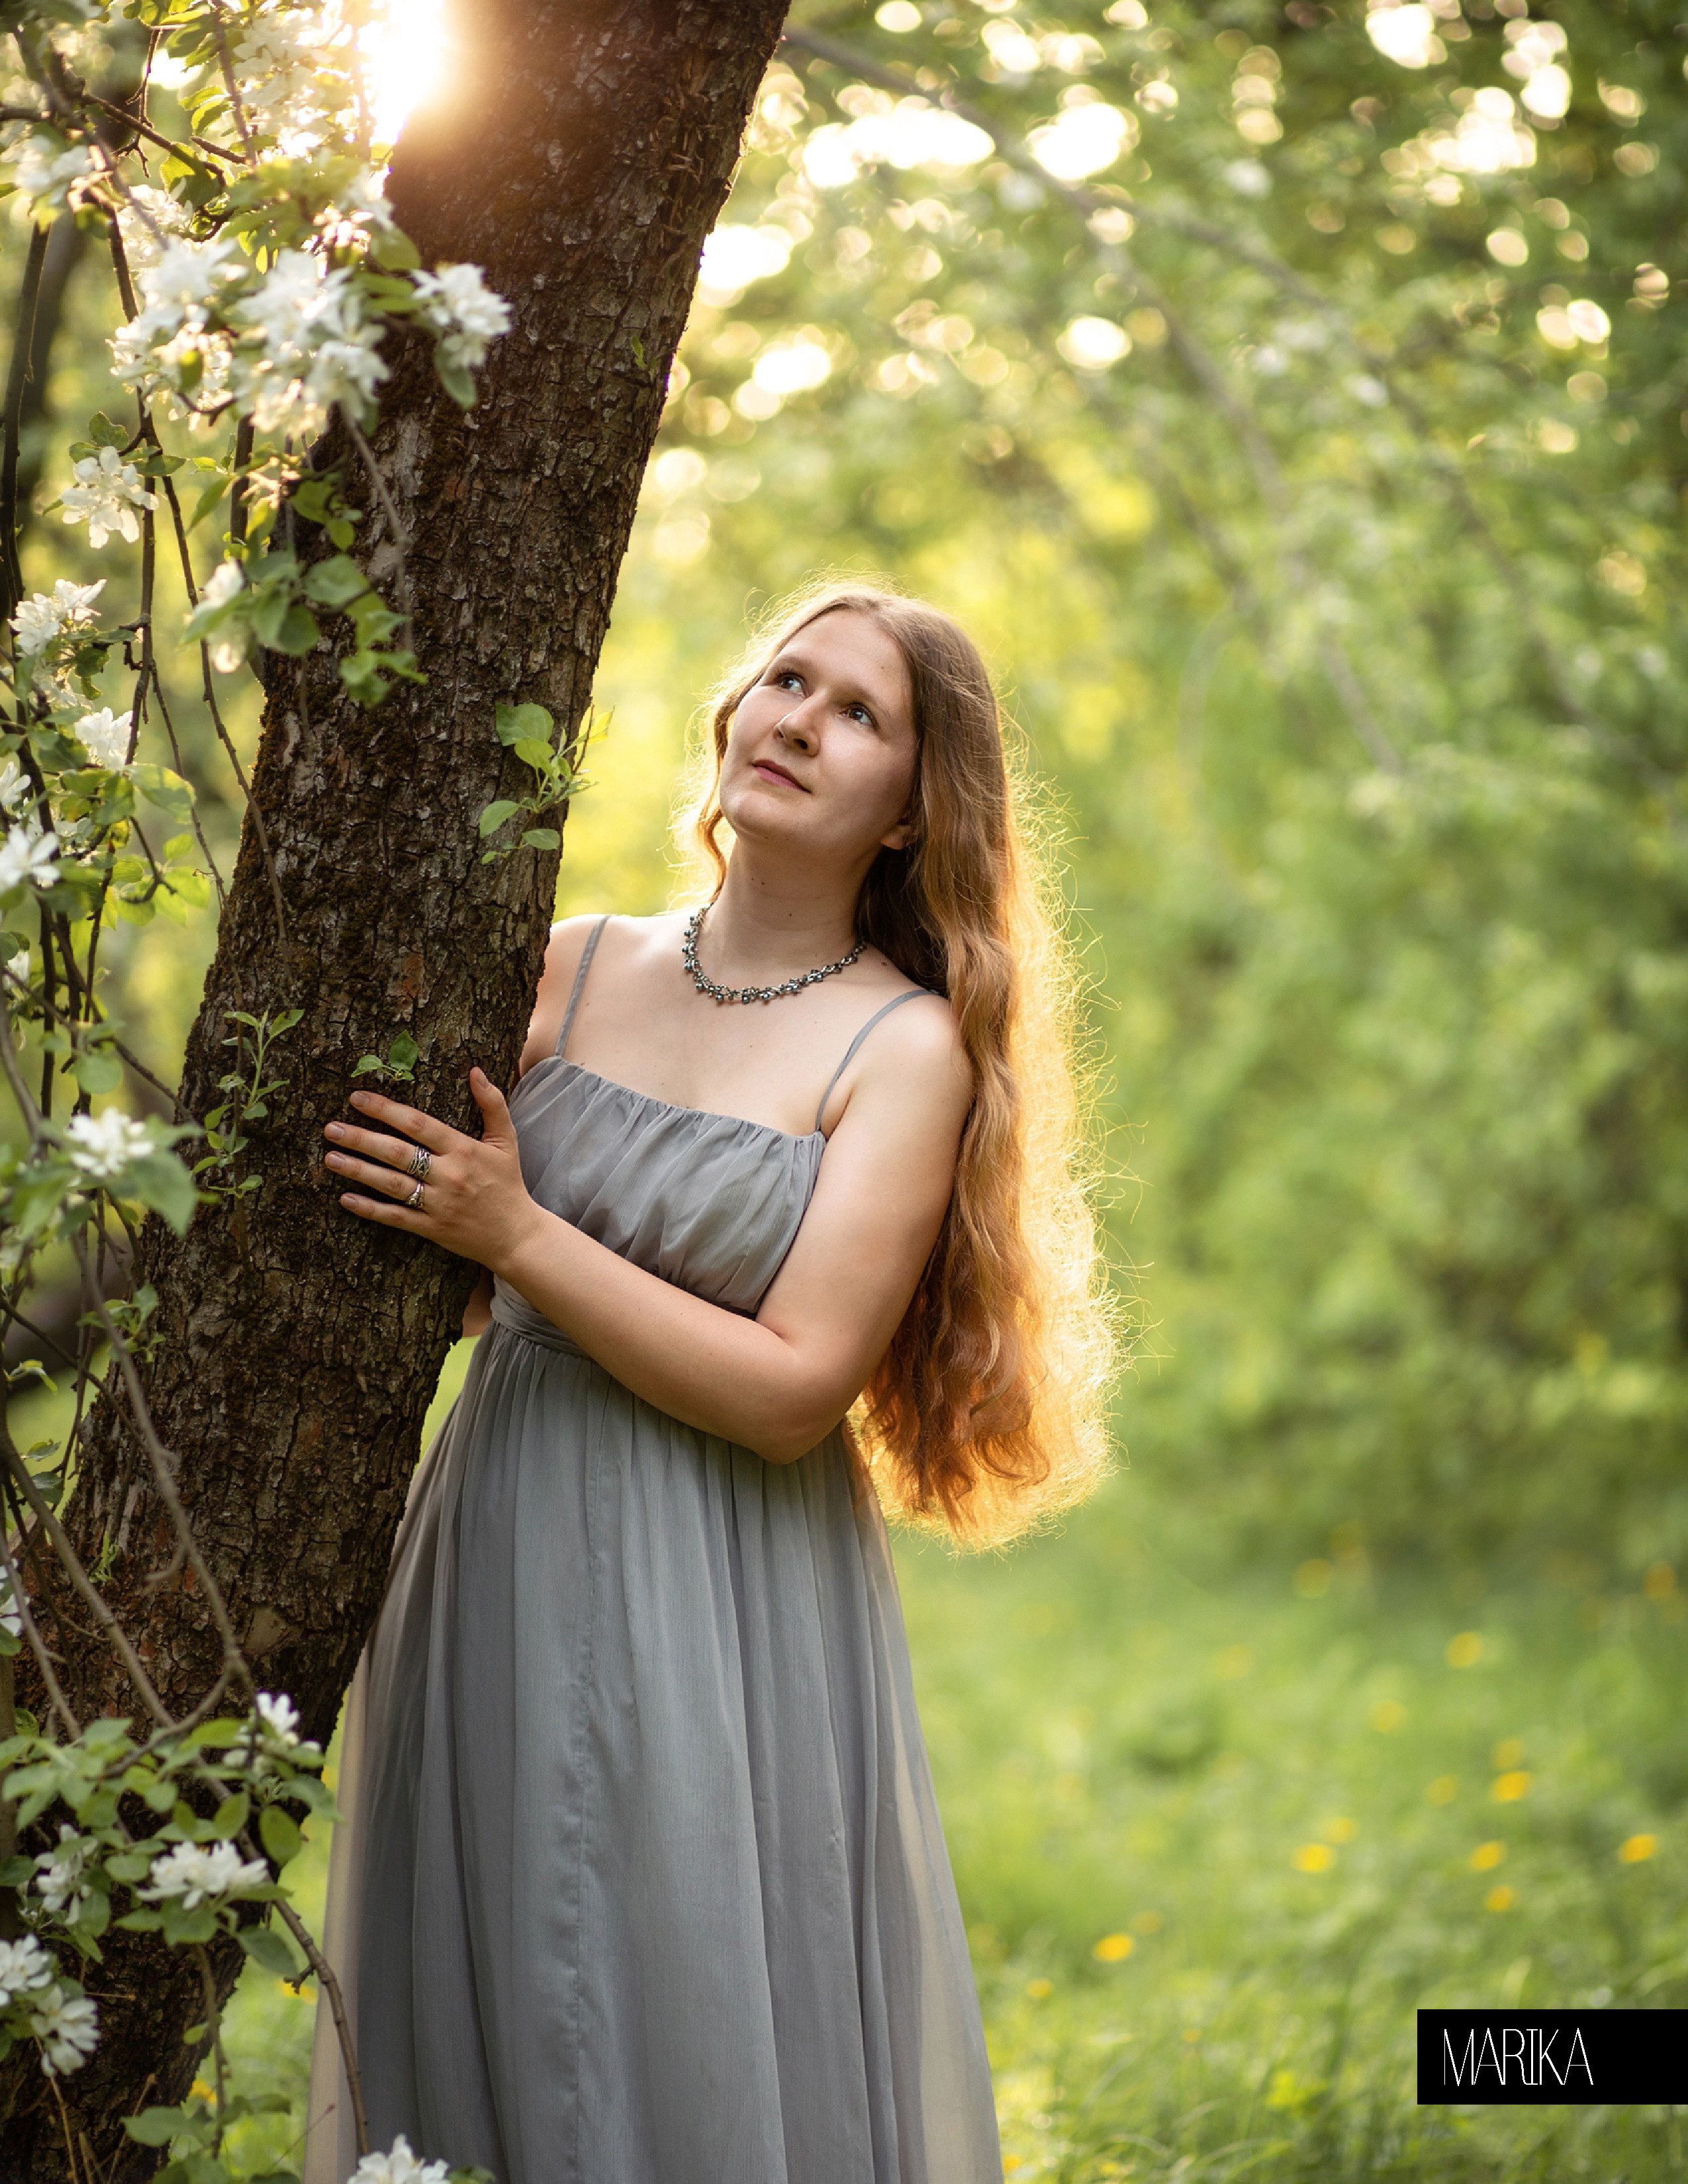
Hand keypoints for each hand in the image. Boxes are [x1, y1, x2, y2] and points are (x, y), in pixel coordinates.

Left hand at [322, 1069, 541, 1274]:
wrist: (517, 1236)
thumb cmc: (508, 1184)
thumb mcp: (506, 1141)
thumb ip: (492, 1104)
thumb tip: (475, 1071)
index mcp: (464, 1150)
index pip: (418, 1124)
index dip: (386, 1109)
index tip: (357, 1098)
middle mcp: (449, 1175)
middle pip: (397, 1153)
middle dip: (361, 1138)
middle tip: (331, 1128)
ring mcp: (438, 1204)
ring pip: (391, 1184)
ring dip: (359, 1170)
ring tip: (330, 1158)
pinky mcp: (432, 1228)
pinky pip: (396, 1217)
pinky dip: (370, 1209)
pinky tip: (345, 1198)